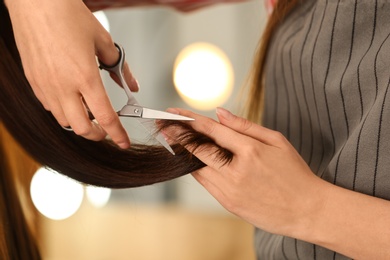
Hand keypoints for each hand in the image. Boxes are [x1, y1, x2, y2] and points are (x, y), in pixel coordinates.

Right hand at [5, 0, 137, 147]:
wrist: (36, 3)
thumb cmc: (69, 16)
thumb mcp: (104, 41)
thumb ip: (120, 68)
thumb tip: (131, 85)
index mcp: (85, 77)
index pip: (105, 117)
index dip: (117, 134)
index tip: (124, 142)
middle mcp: (63, 87)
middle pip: (82, 129)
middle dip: (98, 134)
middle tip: (106, 129)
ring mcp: (45, 86)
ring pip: (63, 121)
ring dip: (79, 123)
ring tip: (89, 114)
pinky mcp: (33, 81)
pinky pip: (49, 107)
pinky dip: (63, 111)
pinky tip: (71, 100)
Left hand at [165, 107, 331, 237]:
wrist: (307, 210)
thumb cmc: (294, 173)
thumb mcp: (276, 141)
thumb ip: (245, 126)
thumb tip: (220, 113)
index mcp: (250, 152)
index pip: (211, 131)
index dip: (188, 120)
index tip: (173, 113)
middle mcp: (235, 172)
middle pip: (197, 150)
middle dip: (177, 135)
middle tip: (163, 126)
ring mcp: (229, 191)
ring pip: (197, 168)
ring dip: (186, 153)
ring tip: (176, 140)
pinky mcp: (228, 204)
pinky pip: (206, 183)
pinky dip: (198, 169)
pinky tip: (195, 160)